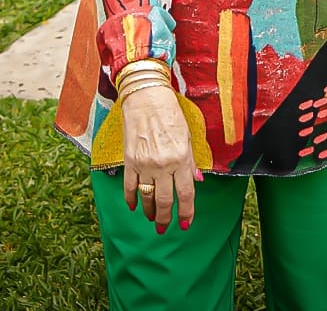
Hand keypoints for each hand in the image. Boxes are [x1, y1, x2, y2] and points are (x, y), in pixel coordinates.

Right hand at [121, 85, 195, 230]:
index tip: (185, 223)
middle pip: (165, 201)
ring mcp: (144, 164)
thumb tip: (197, 182)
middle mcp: (163, 164)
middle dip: (166, 219)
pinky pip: (129, 187)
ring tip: (152, 219)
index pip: (185, 193)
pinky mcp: (130, 161)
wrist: (147, 98)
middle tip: (165, 228)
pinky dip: (131, 200)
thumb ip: (191, 162)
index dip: (186, 212)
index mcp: (181, 158)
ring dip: (150, 212)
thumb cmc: (171, 114)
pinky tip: (134, 207)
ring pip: (147, 198)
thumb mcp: (187, 137)